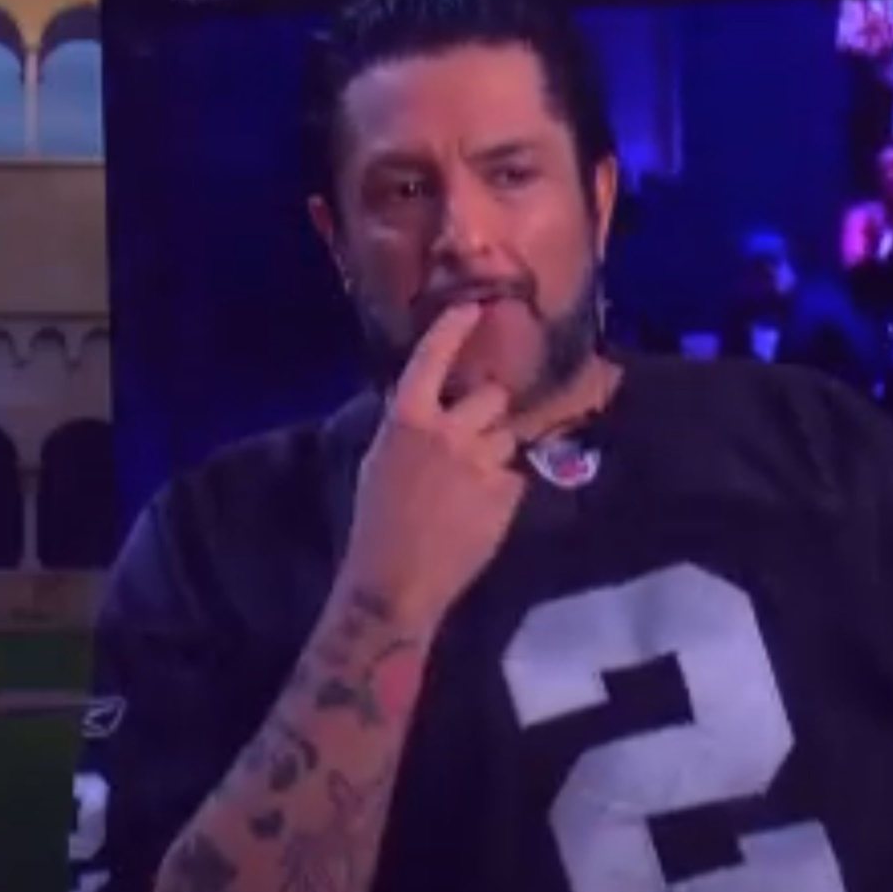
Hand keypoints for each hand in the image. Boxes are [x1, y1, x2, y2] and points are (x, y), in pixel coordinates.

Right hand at [340, 305, 526, 631]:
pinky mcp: (506, 492)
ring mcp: (482, 461)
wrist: (396, 582)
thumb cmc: (377, 524)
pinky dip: (504, 488)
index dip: (453, 330)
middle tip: (474, 439)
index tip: (474, 308)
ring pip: (507, 434)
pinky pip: (515, 474)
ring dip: (497, 450)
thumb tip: (431, 404)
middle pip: (491, 396)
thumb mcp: (380, 462)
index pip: (433, 360)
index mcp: (407, 420)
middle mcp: (448, 431)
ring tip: (473, 485)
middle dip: (487, 411)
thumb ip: (411, 428)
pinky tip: (480, 512)